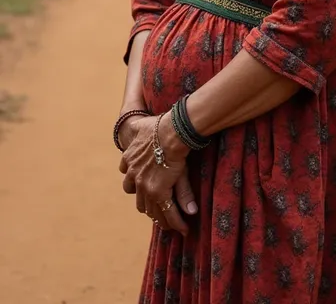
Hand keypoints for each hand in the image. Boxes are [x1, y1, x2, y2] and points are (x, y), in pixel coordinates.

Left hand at [119, 113, 195, 234]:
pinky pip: (167, 212)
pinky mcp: (158, 192)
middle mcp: (134, 176)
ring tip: (171, 223)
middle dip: (148, 205)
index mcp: (129, 160)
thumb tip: (160, 162)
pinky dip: (175, 222)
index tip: (146, 190)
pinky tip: (183, 228)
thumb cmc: (163, 128)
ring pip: (151, 210)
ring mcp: (145, 186)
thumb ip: (150, 143)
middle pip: (139, 199)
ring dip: (161, 218)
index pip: (129, 181)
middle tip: (159, 209)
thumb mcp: (158, 144)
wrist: (170, 131)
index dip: (137, 188)